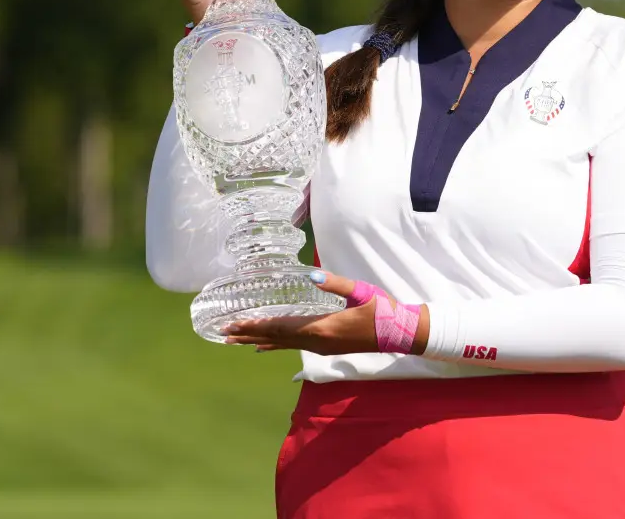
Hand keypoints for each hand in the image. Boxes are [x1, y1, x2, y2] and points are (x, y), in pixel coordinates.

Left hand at [221, 270, 430, 355]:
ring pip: (283, 345)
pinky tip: (264, 348)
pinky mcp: (326, 348)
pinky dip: (275, 346)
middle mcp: (317, 342)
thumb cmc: (382, 310)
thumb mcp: (362, 293)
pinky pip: (293, 347)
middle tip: (224, 333)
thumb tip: (313, 275)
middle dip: (250, 335)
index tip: (236, 324)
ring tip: (236, 340)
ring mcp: (321, 347)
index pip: (282, 327)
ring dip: (258, 341)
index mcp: (322, 328)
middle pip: (277, 339)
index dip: (258, 325)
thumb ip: (336, 284)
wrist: (400, 333)